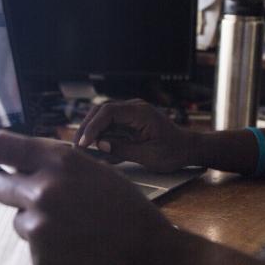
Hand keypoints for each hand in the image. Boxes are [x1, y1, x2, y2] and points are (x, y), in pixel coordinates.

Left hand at [0, 131, 183, 264]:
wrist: (154, 260)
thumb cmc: (130, 214)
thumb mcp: (98, 174)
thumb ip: (59, 166)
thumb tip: (22, 163)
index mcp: (60, 162)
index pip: (0, 146)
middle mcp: (44, 191)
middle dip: (12, 192)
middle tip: (37, 201)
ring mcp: (40, 228)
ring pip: (18, 220)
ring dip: (37, 224)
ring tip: (75, 232)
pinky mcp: (41, 259)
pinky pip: (34, 249)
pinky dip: (50, 250)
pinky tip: (78, 252)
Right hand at [74, 99, 197, 172]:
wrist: (187, 149)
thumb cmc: (173, 152)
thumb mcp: (148, 156)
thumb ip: (123, 150)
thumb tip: (100, 145)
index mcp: (140, 112)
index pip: (109, 112)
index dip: (93, 126)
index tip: (84, 143)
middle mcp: (134, 108)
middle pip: (102, 110)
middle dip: (87, 126)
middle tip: (77, 145)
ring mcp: (132, 113)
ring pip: (103, 116)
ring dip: (91, 130)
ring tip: (81, 147)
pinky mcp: (130, 121)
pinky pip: (110, 124)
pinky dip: (100, 134)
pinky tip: (93, 147)